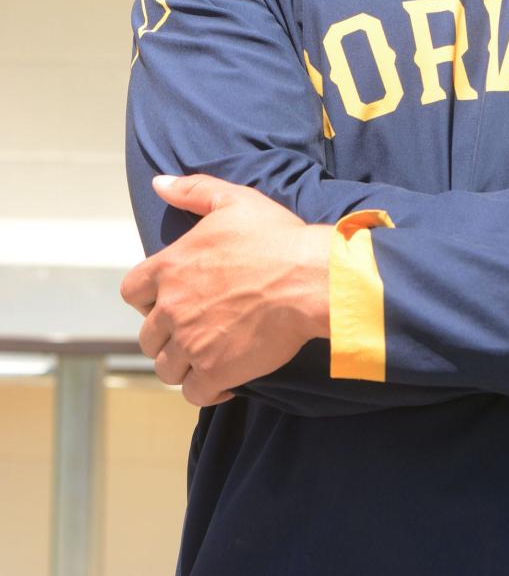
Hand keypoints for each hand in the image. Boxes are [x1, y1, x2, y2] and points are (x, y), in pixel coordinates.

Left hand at [120, 175, 332, 406]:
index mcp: (170, 267)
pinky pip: (194, 392)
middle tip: (196, 329)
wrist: (310, 278)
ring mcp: (191, 344)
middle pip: (148, 336)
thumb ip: (192, 191)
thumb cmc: (275, 238)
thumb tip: (159, 183)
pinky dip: (206, 389)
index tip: (171, 298)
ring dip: (184, 364)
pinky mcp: (215, 371)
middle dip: (167, 335)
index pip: (132, 292)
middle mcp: (172, 308)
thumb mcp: (233, 200)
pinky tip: (225, 377)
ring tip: (209, 354)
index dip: (148, 298)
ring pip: (167, 368)